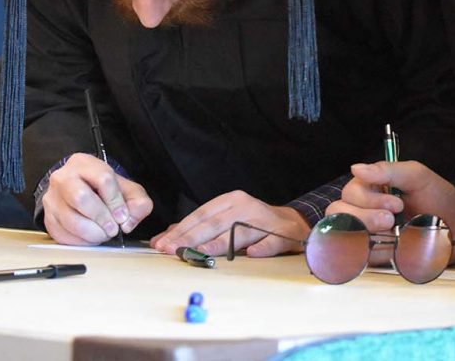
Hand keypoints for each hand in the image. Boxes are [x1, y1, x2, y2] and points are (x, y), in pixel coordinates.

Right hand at [42, 152, 152, 244]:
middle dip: (101, 218)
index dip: (115, 201)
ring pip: (70, 219)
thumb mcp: (128, 190)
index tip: (122, 216)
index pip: (102, 179)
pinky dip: (81, 241)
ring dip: (92, 233)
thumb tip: (128, 221)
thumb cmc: (106, 190)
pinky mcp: (48, 218)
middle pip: (81, 198)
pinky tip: (91, 237)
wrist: (81, 192)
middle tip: (113, 229)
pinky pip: (62, 234)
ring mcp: (52, 198)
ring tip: (104, 234)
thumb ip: (138, 202)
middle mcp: (63, 178)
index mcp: (84, 163)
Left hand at [150, 190, 307, 257]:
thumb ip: (195, 229)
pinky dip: (262, 248)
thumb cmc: (251, 222)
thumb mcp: (225, 219)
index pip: (201, 215)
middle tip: (174, 251)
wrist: (292, 222)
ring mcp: (265, 220)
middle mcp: (247, 207)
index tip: (163, 244)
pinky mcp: (283, 233)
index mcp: (231, 201)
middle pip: (216, 224)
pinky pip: (271, 241)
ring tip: (204, 252)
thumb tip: (162, 240)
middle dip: (192, 238)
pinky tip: (252, 253)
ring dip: (222, 243)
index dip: (181, 230)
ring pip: (240, 232)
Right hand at [326, 161, 454, 263]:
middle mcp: (364, 210)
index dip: (368, 198)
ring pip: (342, 235)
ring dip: (365, 234)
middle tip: (391, 219)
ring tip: (392, 233)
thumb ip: (389, 170)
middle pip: (338, 212)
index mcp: (372, 188)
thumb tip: (356, 167)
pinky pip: (355, 257)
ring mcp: (367, 234)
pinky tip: (390, 249)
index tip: (397, 203)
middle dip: (364, 216)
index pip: (350, 192)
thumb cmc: (439, 199)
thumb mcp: (419, 177)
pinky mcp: (373, 255)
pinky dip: (369, 253)